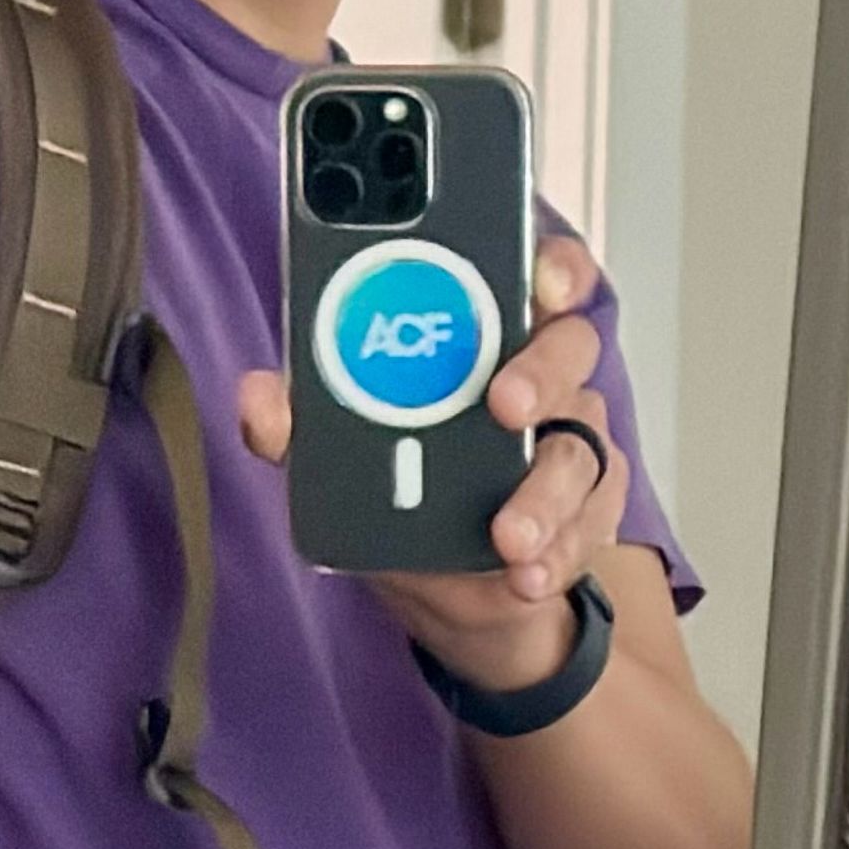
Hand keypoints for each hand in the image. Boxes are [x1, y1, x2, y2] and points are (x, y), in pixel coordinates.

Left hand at [239, 234, 630, 691]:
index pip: (531, 271)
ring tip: (508, 535)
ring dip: (545, 492)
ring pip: (580, 443)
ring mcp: (571, 438)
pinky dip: (557, 548)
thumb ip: (300, 423)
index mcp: (482, 332)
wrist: (446, 585)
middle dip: (538, 371)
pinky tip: (524, 571)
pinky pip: (590, 520)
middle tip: (503, 406)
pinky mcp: (590, 505)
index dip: (549, 262)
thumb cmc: (397, 486)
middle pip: (567, 345)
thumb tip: (257, 399)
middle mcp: (537, 373)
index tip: (540, 277)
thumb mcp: (338, 453)